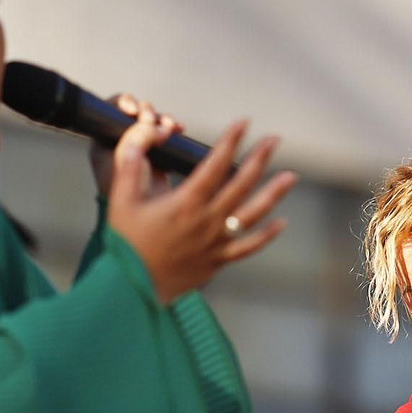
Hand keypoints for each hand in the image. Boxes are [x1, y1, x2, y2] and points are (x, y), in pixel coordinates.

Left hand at [87, 94, 181, 198]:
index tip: (134, 110)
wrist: (149, 222)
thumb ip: (136, 136)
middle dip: (147, 112)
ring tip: (170, 127)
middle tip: (153, 120)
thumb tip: (154, 122)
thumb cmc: (129, 197)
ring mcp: (139, 148)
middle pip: (134, 113)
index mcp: (102, 142)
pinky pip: (165, 132)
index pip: (109, 112)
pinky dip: (172, 128)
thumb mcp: (126, 160)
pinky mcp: (157, 154)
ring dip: (162, 119)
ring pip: (151, 121)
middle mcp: (119, 142)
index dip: (124, 104)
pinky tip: (178, 130)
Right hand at [105, 112, 294, 302]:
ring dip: (273, 193)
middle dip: (259, 158)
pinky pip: (248, 247)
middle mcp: (206, 221)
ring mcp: (215, 242)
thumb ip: (131, 163)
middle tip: (274, 139)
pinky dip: (266, 235)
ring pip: (253, 214)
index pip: (215, 165)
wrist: (130, 289)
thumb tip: (145, 133)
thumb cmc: (124, 244)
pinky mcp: (218, 261)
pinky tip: (281, 222)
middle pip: (241, 184)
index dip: (231, 141)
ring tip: (291, 175)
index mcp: (185, 203)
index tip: (243, 123)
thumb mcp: (120, 200)